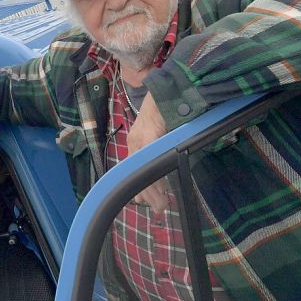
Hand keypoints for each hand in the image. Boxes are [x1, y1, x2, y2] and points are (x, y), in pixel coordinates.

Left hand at [128, 93, 168, 214]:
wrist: (166, 91)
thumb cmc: (164, 110)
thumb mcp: (158, 132)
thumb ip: (157, 147)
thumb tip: (163, 163)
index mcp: (136, 142)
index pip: (134, 169)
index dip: (140, 186)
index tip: (144, 201)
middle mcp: (135, 142)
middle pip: (137, 173)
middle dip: (148, 194)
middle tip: (157, 209)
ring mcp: (140, 138)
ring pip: (143, 170)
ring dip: (153, 189)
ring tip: (161, 204)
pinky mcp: (148, 135)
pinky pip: (150, 159)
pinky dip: (155, 174)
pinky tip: (161, 186)